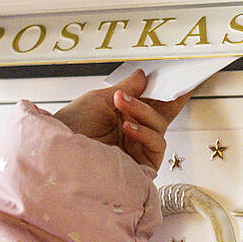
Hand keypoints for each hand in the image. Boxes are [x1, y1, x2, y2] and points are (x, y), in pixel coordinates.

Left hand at [52, 70, 186, 170]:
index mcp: (124, 116)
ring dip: (142, 112)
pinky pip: (157, 145)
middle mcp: (133, 133)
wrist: (60, 151)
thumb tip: (143, 76)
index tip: (182, 77)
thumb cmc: (72, 127)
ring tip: (121, 104)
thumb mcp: (99, 99)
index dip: (169, 92)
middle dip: (163, 99)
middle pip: (162, 115)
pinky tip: (128, 126)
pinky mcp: (141, 165)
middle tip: (160, 85)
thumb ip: (127, 88)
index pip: (153, 104)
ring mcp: (137, 149)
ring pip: (159, 126)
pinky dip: (145, 132)